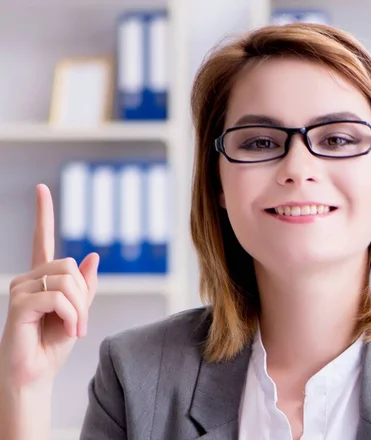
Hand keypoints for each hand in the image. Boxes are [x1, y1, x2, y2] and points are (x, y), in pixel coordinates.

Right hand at [0, 184, 98, 389]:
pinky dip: (72, 315)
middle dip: (84, 294)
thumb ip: (85, 287)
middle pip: (69, 265)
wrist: (36, 375)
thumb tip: (92, 256)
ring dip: (80, 308)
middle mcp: (28, 279)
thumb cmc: (53, 345)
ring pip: (66, 281)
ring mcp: (20, 290)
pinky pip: (57, 297)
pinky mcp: (19, 305)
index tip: (41, 188)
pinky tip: (70, 330)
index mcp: (43, 278)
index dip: (43, 214)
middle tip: (81, 321)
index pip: (41, 240)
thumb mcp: (78, 313)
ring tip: (75, 328)